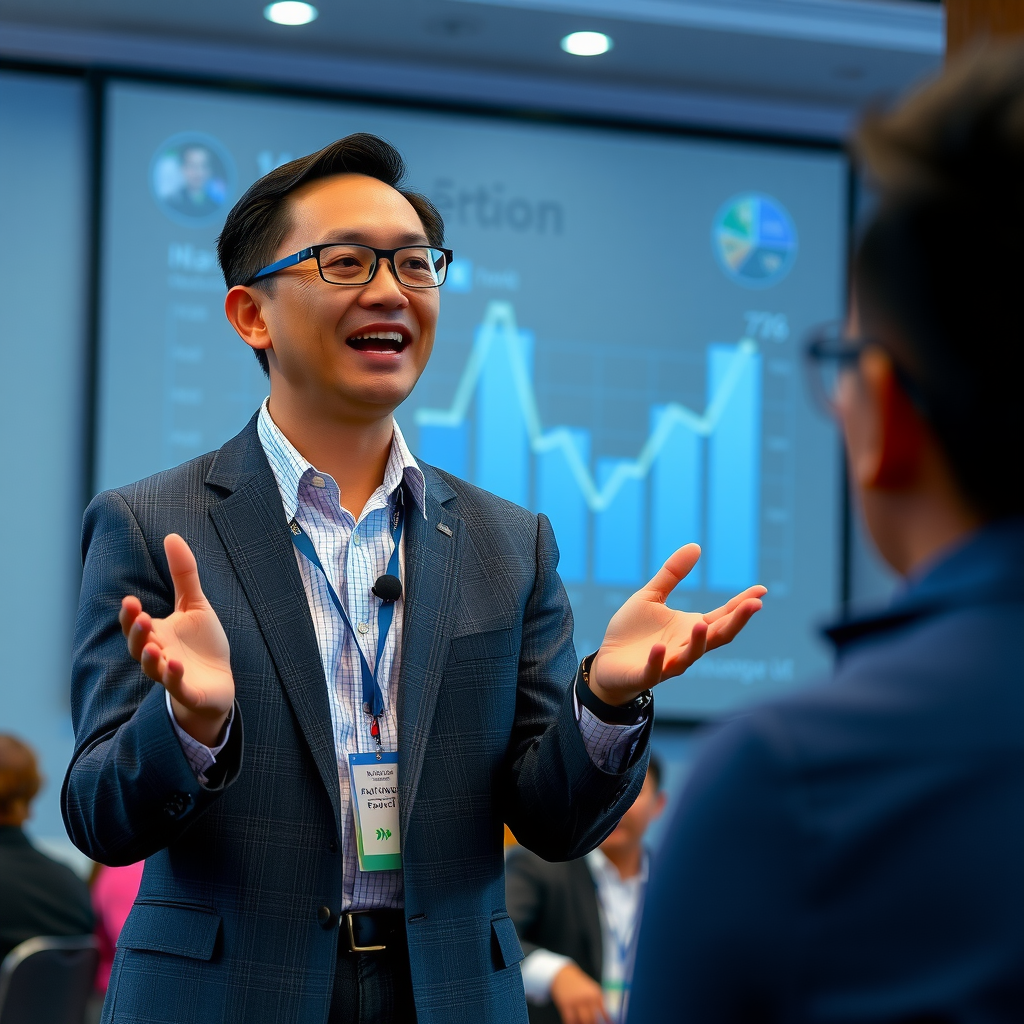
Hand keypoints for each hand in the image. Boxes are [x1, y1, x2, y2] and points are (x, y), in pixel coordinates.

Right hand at [119, 534, 233, 746]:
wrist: (218, 682)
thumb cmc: (201, 644)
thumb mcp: (195, 605)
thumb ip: (183, 575)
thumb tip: (172, 536)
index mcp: (157, 634)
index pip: (135, 624)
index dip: (130, 615)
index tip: (130, 600)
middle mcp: (158, 654)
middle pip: (137, 645)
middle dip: (137, 632)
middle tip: (141, 618)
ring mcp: (171, 675)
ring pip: (152, 669)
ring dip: (149, 658)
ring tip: (152, 645)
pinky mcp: (187, 691)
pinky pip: (176, 686)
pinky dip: (173, 677)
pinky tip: (176, 665)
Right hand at [550, 962, 607, 1023]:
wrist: (564, 974)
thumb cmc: (580, 985)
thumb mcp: (593, 989)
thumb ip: (600, 1003)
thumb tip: (608, 1020)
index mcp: (596, 994)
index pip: (604, 1013)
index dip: (606, 1021)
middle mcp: (587, 997)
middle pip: (592, 1019)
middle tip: (592, 1023)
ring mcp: (576, 1001)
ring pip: (582, 1021)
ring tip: (582, 1022)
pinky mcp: (565, 1004)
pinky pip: (570, 1019)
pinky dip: (573, 1023)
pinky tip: (574, 1023)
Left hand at [590, 543, 765, 704]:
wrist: (607, 662)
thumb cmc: (633, 632)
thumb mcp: (651, 597)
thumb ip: (672, 575)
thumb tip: (696, 546)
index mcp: (690, 628)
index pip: (722, 616)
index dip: (742, 605)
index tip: (762, 590)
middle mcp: (686, 646)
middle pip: (718, 637)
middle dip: (736, 622)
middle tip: (754, 606)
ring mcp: (667, 663)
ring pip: (690, 656)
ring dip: (698, 642)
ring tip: (702, 625)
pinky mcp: (644, 675)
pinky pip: (654, 670)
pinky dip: (658, 660)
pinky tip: (659, 648)